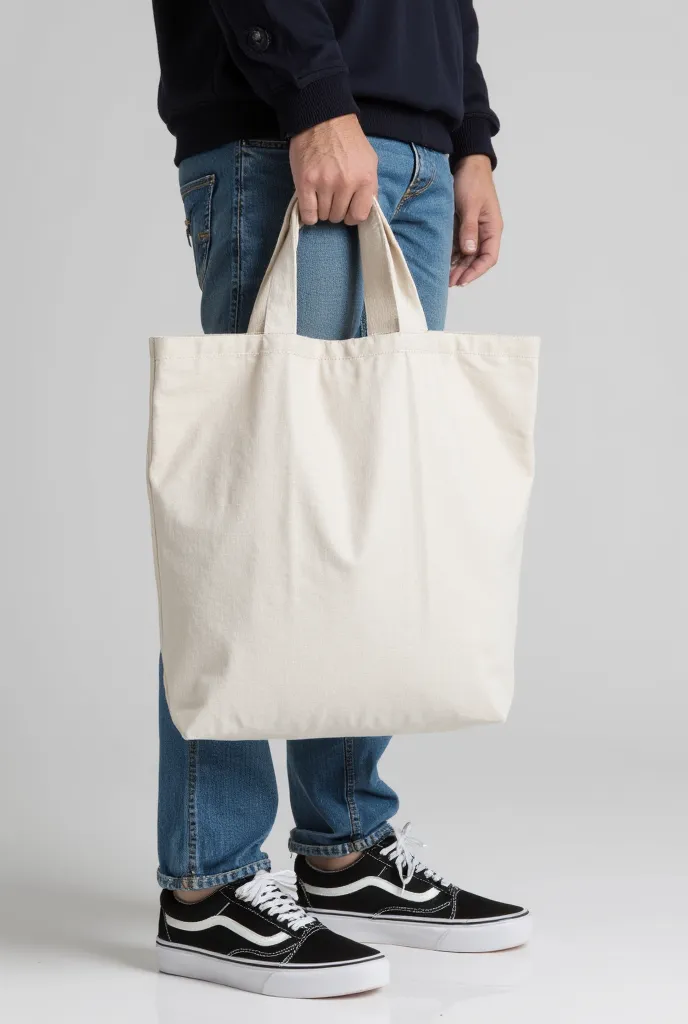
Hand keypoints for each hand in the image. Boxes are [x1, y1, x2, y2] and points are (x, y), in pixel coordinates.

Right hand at [289, 114, 377, 225]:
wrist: (322, 117)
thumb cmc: (346, 139)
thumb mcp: (369, 160)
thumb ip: (368, 187)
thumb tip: (361, 209)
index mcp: (365, 178)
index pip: (359, 216)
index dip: (352, 215)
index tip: (347, 208)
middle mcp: (346, 183)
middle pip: (339, 216)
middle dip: (336, 209)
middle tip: (332, 195)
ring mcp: (324, 183)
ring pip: (324, 216)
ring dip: (322, 210)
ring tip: (321, 195)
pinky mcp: (305, 182)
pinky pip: (308, 213)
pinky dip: (309, 215)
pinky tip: (310, 205)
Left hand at [450, 155, 502, 286]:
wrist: (467, 162)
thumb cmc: (473, 180)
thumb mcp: (470, 205)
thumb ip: (469, 228)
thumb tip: (468, 251)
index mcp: (492, 228)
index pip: (489, 257)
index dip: (476, 271)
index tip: (462, 280)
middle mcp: (485, 232)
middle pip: (477, 259)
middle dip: (465, 272)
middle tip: (449, 283)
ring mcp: (474, 229)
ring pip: (467, 255)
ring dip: (457, 266)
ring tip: (445, 277)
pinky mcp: (463, 225)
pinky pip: (459, 245)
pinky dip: (452, 255)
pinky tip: (443, 263)